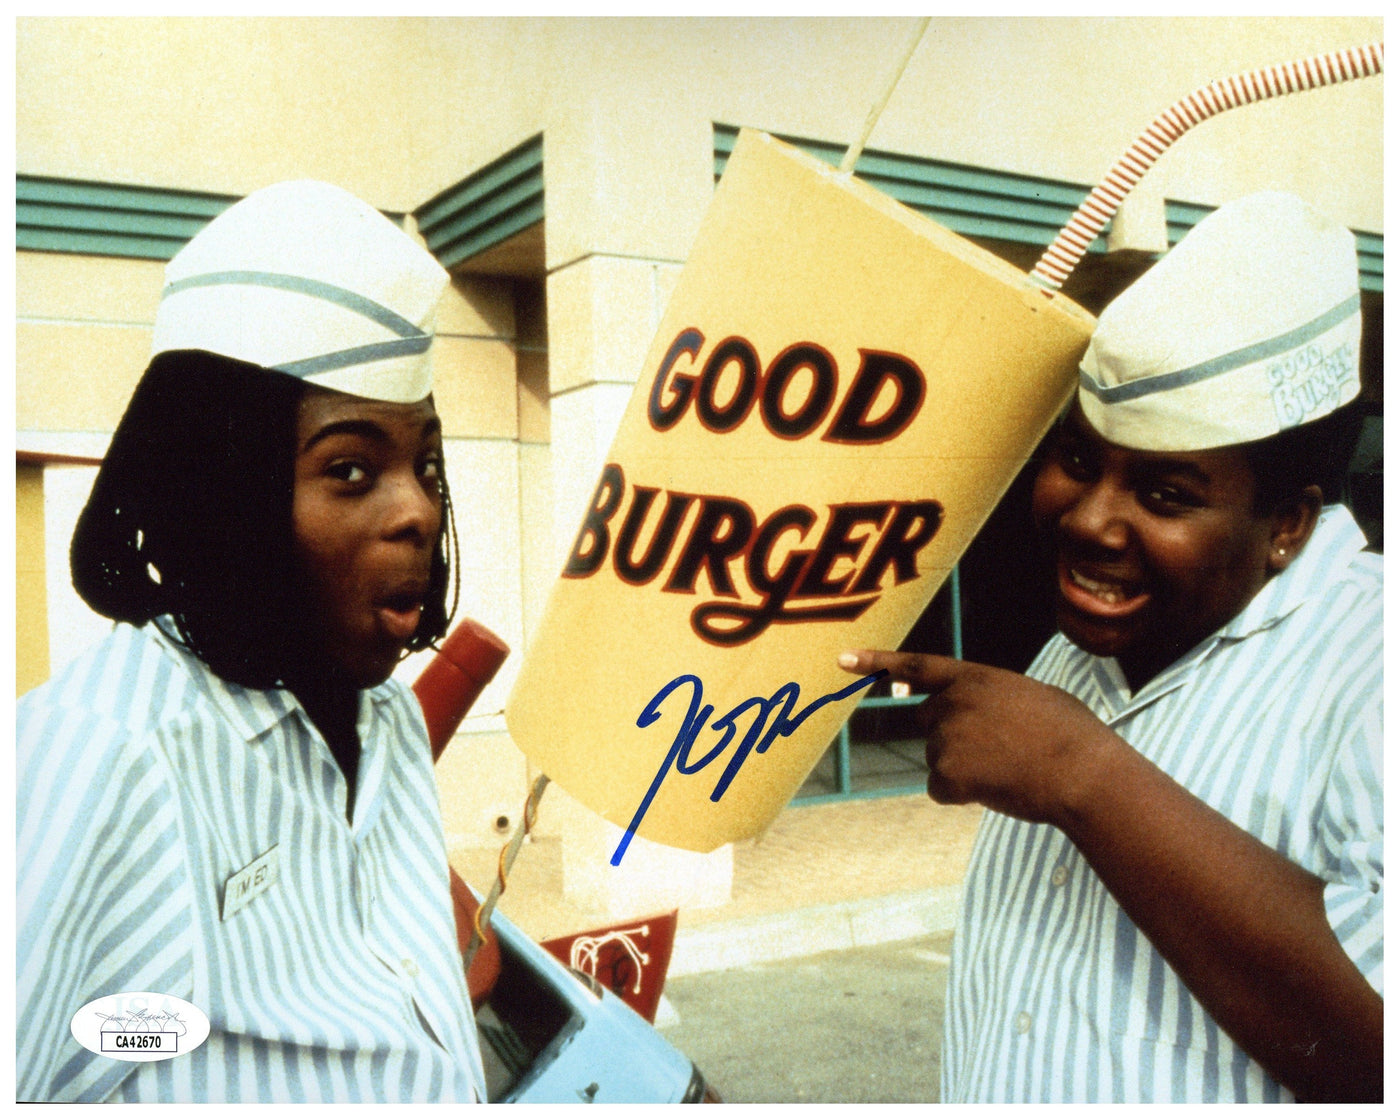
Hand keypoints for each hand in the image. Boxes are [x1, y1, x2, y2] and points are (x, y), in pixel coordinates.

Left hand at [838, 650, 1121, 827]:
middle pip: (928, 723)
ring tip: (1008, 770)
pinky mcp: (946, 771)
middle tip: (998, 751)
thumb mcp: (1033, 696)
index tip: (842, 659)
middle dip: (952, 738)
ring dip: (965, 770)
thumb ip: (995, 697)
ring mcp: (947, 736)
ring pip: (938, 760)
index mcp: (976, 677)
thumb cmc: (1072, 736)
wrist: (1083, 772)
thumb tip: (988, 716)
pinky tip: (995, 789)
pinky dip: (962, 796)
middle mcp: (953, 702)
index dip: (877, 661)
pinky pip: (940, 789)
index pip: (916, 665)